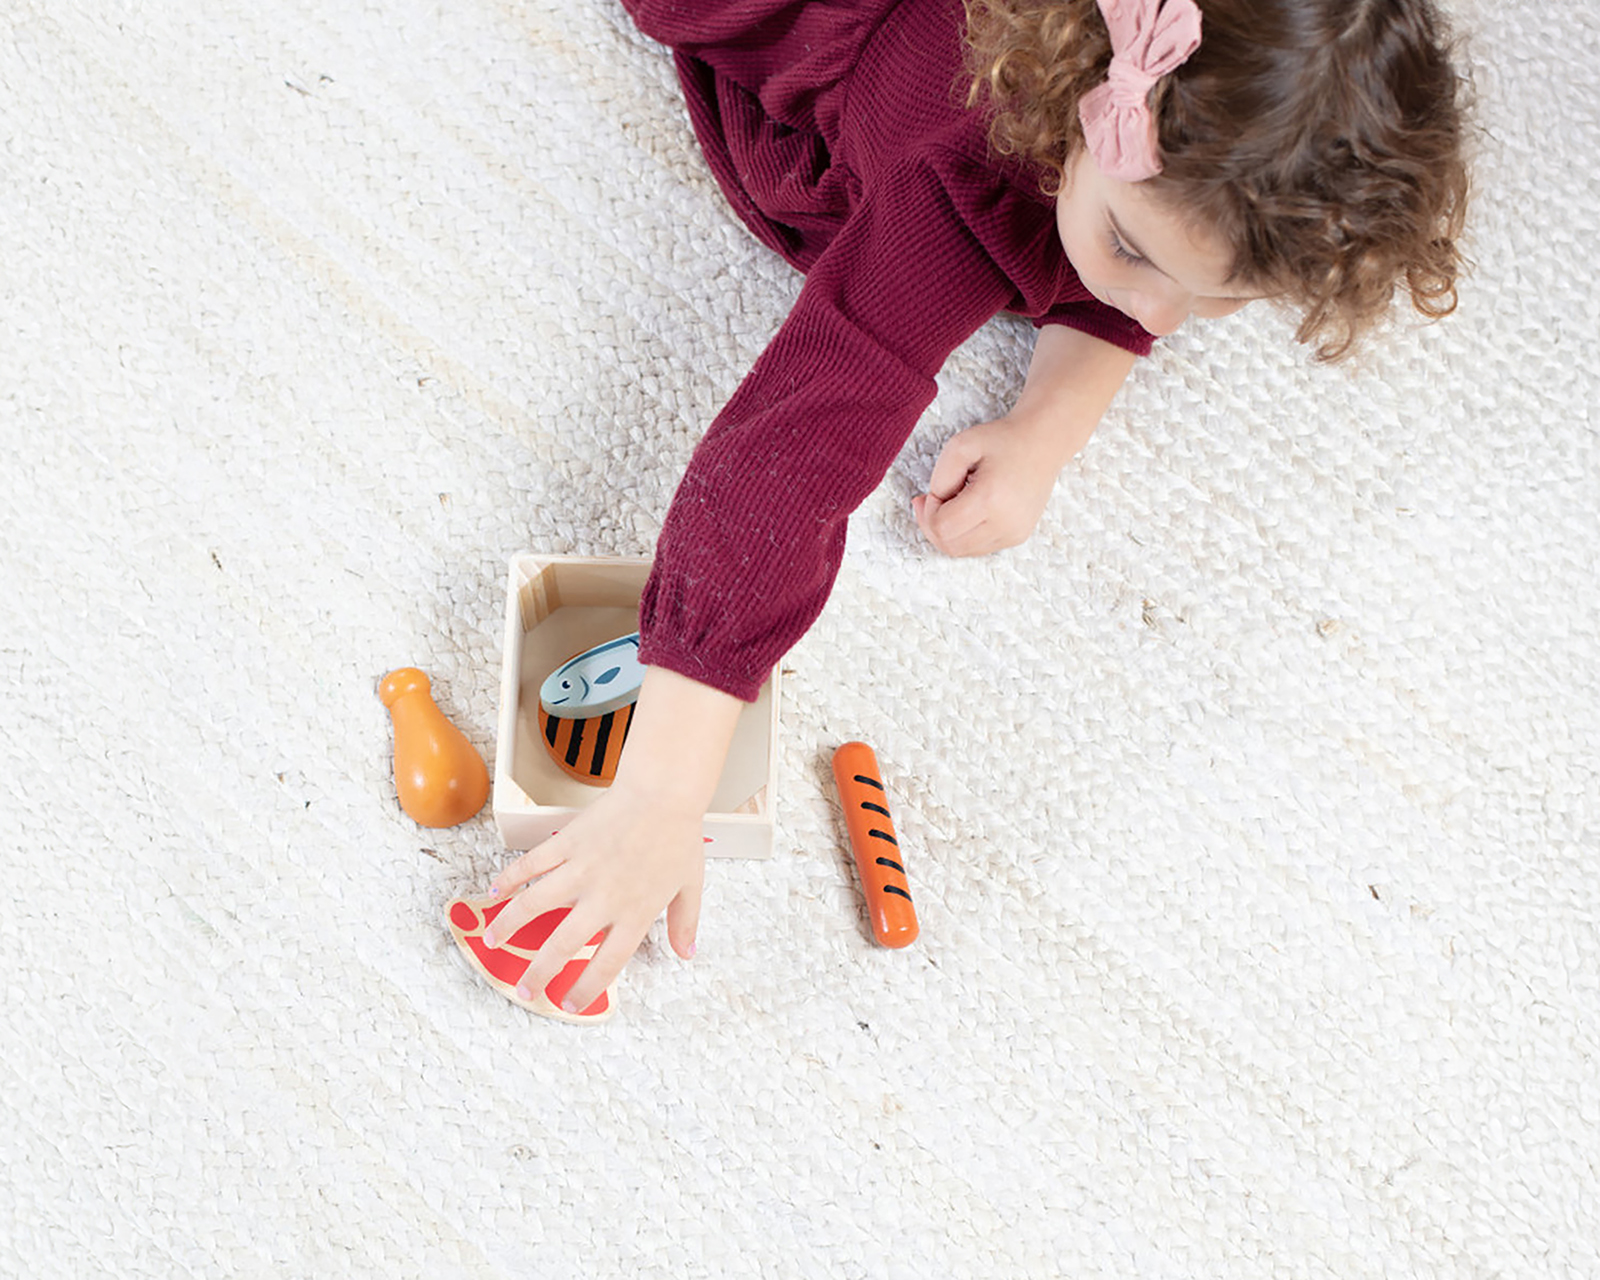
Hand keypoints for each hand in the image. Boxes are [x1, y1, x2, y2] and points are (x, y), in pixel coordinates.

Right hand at [478, 666, 742, 1013]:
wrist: (663, 793)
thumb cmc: (678, 838)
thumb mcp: (690, 885)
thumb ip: (685, 922)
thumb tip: (687, 954)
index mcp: (634, 914)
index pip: (606, 963)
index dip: (584, 989)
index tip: (567, 1004)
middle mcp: (603, 898)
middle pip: (563, 945)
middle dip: (538, 972)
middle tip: (524, 990)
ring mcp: (581, 870)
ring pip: (534, 905)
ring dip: (509, 926)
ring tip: (491, 944)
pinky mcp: (566, 843)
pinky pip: (532, 864)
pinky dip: (510, 878)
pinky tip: (494, 891)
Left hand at [912, 415, 1062, 556]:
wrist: (1042, 443)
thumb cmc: (1002, 441)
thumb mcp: (960, 445)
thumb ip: (940, 477)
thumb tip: (932, 505)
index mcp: (990, 499)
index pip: (942, 527)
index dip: (927, 512)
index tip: (933, 492)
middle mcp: (1005, 523)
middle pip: (948, 545)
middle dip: (932, 524)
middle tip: (933, 500)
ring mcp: (1013, 534)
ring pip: (961, 551)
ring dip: (946, 531)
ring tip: (951, 504)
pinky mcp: (1016, 537)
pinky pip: (976, 548)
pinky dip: (963, 534)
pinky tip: (966, 511)